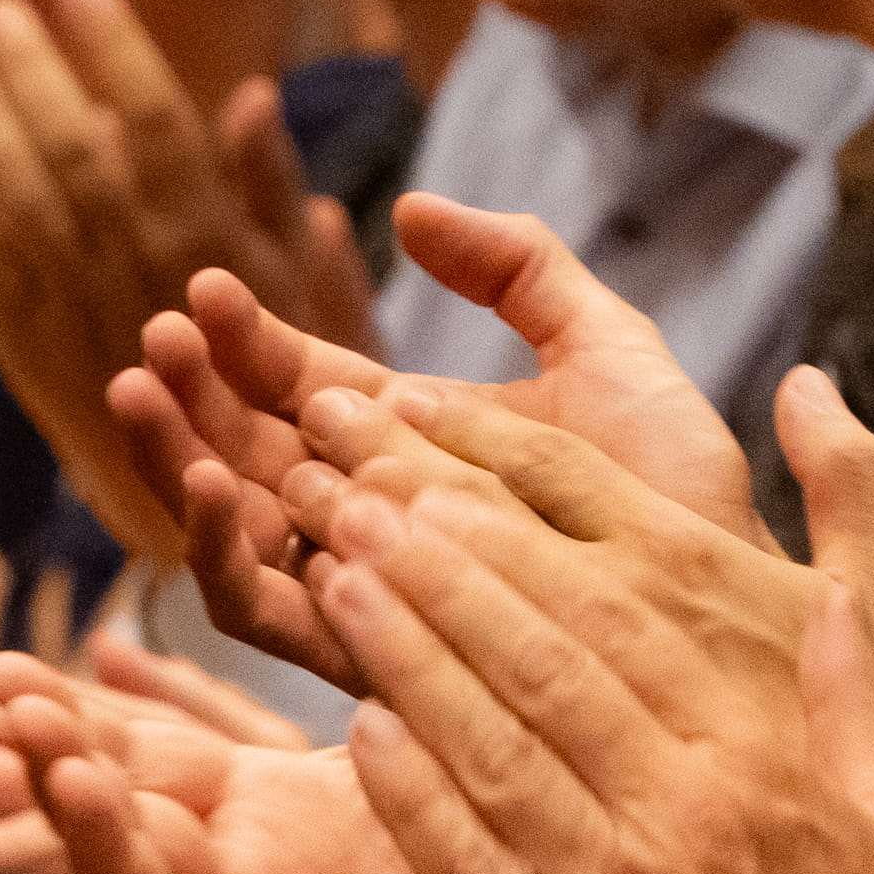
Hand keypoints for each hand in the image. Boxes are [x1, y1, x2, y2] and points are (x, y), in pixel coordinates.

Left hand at [0, 0, 370, 558]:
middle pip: (68, 146)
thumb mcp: (318, 304)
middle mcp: (138, 274)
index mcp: (213, 248)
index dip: (109, 47)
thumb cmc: (291, 407)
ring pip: (14, 196)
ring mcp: (76, 315)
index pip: (151, 122)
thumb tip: (247, 97)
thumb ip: (274, 201)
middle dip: (26, 70)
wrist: (226, 526)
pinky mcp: (29, 357)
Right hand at [0, 662, 550, 873]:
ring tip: (70, 781)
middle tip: (17, 704)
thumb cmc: (515, 834)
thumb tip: (297, 519)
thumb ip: (347, 636)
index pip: (135, 761)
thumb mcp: (412, 714)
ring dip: (99, 852)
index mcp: (254, 821)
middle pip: (123, 833)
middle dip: (64, 769)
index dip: (69, 719)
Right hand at [114, 196, 758, 687]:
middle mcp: (376, 527)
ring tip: (147, 390)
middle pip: (247, 459)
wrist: (726, 601)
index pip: (299, 393)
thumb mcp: (608, 345)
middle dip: (194, 395)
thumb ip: (518, 268)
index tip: (208, 289)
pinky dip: (221, 553)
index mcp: (414, 450)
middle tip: (161, 334)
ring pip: (234, 532)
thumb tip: (409, 209)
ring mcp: (368, 597)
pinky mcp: (370, 663)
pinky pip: (265, 617)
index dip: (248, 343)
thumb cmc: (684, 489)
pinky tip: (210, 487)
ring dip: (178, 461)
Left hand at [292, 386, 873, 873]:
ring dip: (401, 650)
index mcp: (761, 744)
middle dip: (435, 560)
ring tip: (331, 569)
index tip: (440, 462)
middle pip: (538, 651)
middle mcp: (687, 807)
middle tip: (346, 483)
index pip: (621, 598)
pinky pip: (469, 864)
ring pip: (489, 741)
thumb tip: (810, 399)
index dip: (520, 520)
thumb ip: (858, 570)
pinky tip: (355, 725)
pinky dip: (412, 791)